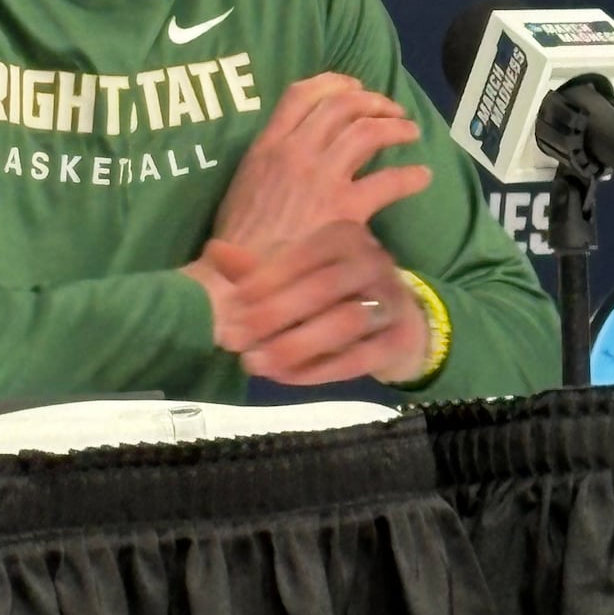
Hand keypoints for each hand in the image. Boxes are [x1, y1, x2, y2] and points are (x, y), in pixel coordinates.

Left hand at [186, 223, 433, 386]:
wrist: (397, 320)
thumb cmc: (335, 291)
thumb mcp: (296, 273)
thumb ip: (256, 269)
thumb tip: (214, 251)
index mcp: (343, 236)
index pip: (301, 255)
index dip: (264, 282)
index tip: (232, 308)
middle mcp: (373, 261)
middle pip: (322, 288)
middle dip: (273, 316)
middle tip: (234, 340)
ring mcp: (391, 300)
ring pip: (344, 323)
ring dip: (294, 346)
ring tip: (255, 364)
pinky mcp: (399, 340)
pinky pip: (358, 358)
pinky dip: (318, 370)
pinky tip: (285, 378)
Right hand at [211, 73, 430, 261]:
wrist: (243, 280)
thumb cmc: (238, 242)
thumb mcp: (243, 188)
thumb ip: (267, 163)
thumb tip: (294, 154)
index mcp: (267, 146)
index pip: (301, 95)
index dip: (333, 82)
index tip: (352, 87)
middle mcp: (296, 152)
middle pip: (341, 105)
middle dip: (372, 101)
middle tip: (389, 110)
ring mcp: (322, 178)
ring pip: (367, 132)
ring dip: (395, 127)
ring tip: (410, 132)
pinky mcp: (345, 209)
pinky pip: (388, 181)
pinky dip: (410, 176)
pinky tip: (422, 177)